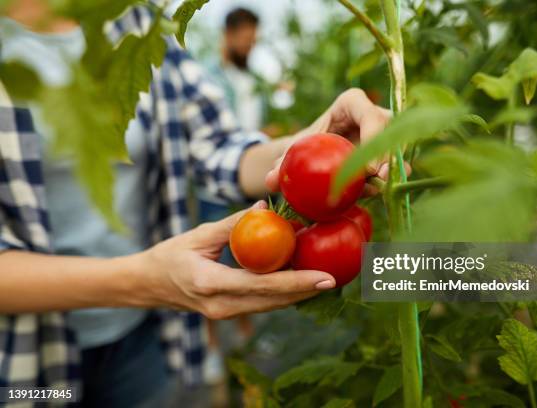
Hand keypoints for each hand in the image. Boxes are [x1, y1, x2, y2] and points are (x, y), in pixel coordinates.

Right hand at [133, 201, 335, 318]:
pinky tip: (301, 279)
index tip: (326, 278)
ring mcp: (226, 314)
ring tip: (327, 276)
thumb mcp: (199, 235)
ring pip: (272, 305)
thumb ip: (234, 224)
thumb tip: (266, 208)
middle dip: (308, 290)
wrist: (149, 285)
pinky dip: (284, 293)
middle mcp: (222, 306)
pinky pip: (263, 304)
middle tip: (338, 275)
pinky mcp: (230, 312)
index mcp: (212, 283)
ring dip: (299, 293)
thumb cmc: (170, 255)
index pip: (264, 285)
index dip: (298, 283)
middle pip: (275, 301)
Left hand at [265, 88, 407, 194]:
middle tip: (379, 179)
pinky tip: (377, 192)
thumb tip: (270, 181)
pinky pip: (397, 163)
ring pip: (398, 147)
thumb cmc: (305, 144)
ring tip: (381, 187)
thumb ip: (282, 163)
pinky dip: (390, 178)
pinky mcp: (390, 151)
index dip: (373, 137)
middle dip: (388, 155)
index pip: (370, 115)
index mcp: (352, 102)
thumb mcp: (294, 150)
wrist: (314, 153)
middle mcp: (375, 113)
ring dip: (394, 168)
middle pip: (390, 131)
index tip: (367, 168)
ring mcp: (386, 132)